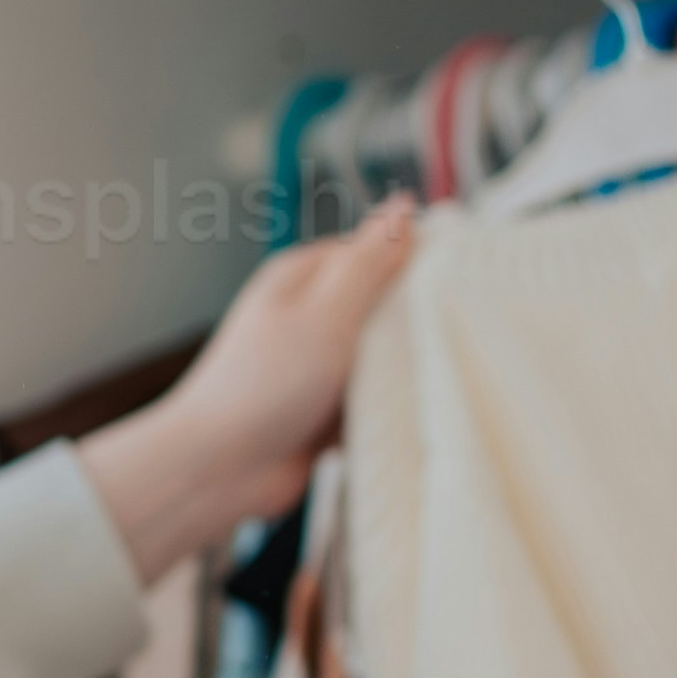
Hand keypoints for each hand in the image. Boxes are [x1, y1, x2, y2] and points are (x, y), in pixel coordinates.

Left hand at [76, 204, 418, 579]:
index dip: (416, 262)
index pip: (374, 250)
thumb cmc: (262, 386)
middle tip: (443, 336)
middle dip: (411, 323)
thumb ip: (370, 261)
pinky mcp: (322, 412)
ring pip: (380, 357)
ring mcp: (315, 366)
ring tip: (420, 381)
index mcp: (303, 277)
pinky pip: (370, 401)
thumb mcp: (328, 312)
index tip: (457, 277)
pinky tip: (400, 417)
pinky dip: (383, 409)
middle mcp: (308, 317)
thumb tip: (404, 207)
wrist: (219, 470)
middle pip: (382, 306)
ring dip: (398, 372)